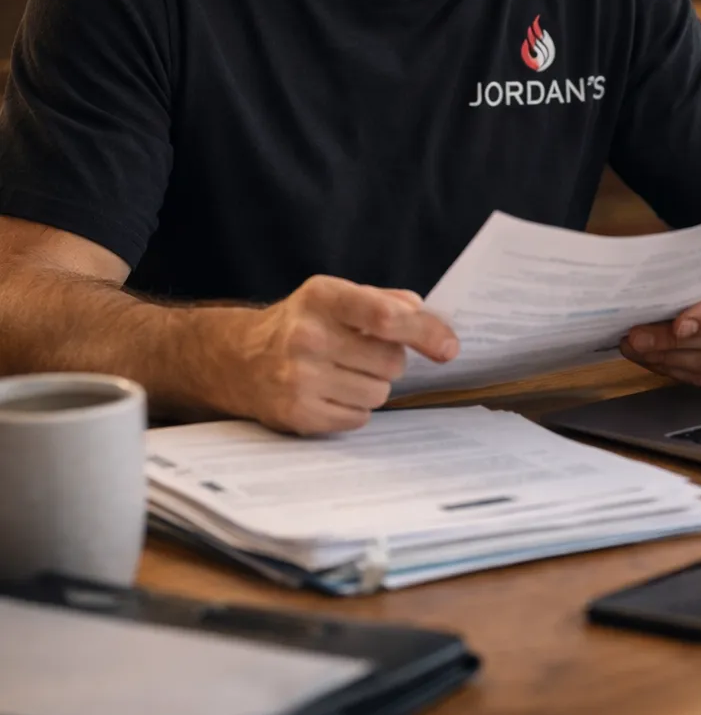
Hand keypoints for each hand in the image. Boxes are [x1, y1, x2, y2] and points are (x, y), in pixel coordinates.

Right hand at [223, 277, 457, 434]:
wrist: (238, 359)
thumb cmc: (301, 324)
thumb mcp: (334, 296)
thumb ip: (384, 300)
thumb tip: (429, 319)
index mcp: (322, 297)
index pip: (383, 315)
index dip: (423, 331)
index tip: (448, 347)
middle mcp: (307, 336)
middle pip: (391, 361)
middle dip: (390, 360)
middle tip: (364, 354)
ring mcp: (300, 378)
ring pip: (379, 393)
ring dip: (372, 386)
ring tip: (343, 373)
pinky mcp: (298, 414)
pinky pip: (358, 418)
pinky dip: (353, 408)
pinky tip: (330, 392)